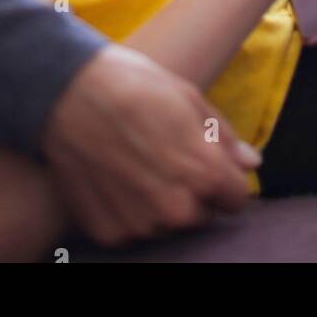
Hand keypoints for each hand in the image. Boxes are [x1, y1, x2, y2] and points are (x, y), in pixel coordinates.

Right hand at [40, 44, 257, 246]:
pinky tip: (114, 175)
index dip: (225, 178)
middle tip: (164, 156)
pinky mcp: (109, 232)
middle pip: (201, 214)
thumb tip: (251, 163)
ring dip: (160, 203)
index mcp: (204, 174)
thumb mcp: (189, 98)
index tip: (207, 162)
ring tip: (136, 162)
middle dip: (192, 191)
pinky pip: (132, 229)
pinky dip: (127, 209)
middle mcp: (176, 209)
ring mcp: (141, 225)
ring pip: (166, 223)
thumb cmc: (133, 84)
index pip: (237, 198)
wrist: (66, 90)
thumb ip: (223, 138)